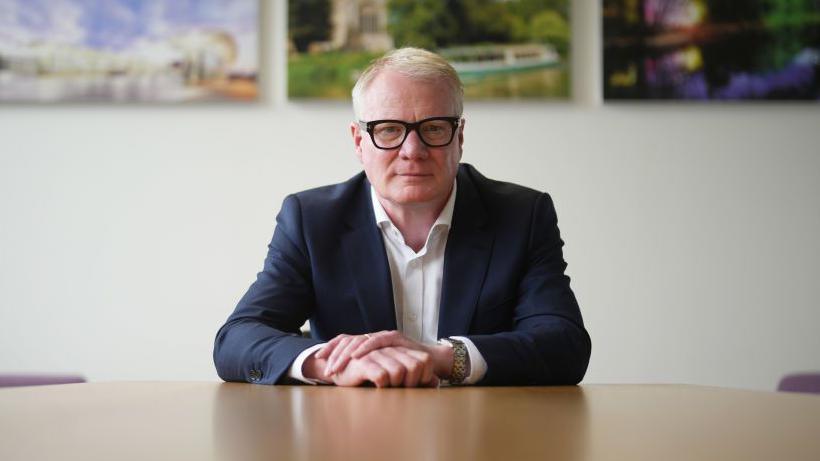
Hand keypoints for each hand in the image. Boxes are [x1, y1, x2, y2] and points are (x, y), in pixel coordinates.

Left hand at [319, 330, 453, 378]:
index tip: (318, 359)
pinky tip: (355, 356)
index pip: (344, 341)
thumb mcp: (379, 370)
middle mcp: (372, 337)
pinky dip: (364, 348)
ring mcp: (382, 336)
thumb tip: (345, 381)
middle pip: (347, 340)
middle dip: (334, 354)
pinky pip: (376, 341)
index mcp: (367, 343)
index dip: (330, 348)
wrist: (428, 362)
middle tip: (326, 368)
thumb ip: (366, 371)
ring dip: (345, 353)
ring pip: (358, 340)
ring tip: (336, 365)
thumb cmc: (404, 370)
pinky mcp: (393, 337)